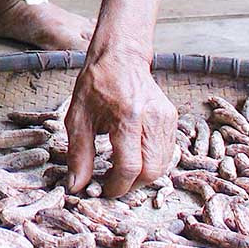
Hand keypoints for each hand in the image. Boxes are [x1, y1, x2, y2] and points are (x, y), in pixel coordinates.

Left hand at [65, 47, 176, 196]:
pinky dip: (151, 162)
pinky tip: (134, 155)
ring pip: (162, 166)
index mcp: (127, 117)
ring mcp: (165, 119)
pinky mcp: (171, 119)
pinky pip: (166, 153)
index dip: (116, 187)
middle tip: (113, 183)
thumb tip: (77, 186)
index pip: (129, 167)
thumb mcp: (78, 117)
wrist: (120, 57)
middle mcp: (152, 119)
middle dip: (131, 186)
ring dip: (142, 176)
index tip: (103, 190)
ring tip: (121, 170)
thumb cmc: (96, 84)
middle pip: (151, 172)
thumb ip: (78, 154)